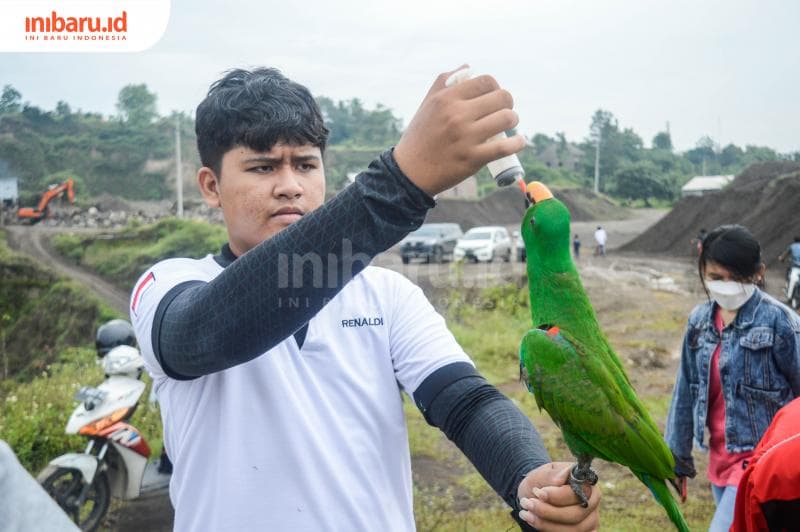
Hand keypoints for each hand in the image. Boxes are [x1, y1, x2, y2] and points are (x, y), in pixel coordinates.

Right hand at [394, 66, 524, 195]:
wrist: (410, 173)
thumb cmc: (420, 137)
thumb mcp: (427, 104)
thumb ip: (445, 82)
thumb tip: (468, 67)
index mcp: (446, 99)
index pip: (486, 81)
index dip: (496, 87)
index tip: (494, 97)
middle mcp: (457, 115)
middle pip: (501, 97)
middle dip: (507, 103)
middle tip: (503, 111)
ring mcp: (466, 137)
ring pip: (507, 119)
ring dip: (513, 120)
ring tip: (509, 124)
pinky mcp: (473, 158)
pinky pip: (505, 147)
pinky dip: (517, 143)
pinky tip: (518, 141)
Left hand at [516, 462, 599, 531]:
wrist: (537, 494)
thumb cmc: (543, 481)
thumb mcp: (544, 473)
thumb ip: (553, 475)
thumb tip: (561, 478)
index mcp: (587, 482)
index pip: (579, 492)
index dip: (558, 496)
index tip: (538, 493)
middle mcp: (593, 502)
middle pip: (576, 514)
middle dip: (548, 512)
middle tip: (527, 503)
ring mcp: (590, 520)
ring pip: (573, 529)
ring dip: (545, 523)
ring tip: (526, 513)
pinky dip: (549, 530)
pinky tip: (533, 521)